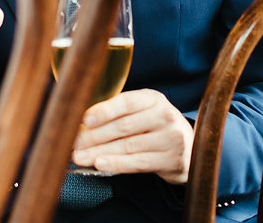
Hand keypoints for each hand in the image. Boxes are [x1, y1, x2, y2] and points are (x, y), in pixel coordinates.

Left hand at [71, 89, 194, 183]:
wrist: (189, 148)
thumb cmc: (154, 126)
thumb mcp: (143, 111)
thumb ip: (118, 113)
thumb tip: (82, 122)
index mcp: (153, 99)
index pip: (127, 102)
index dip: (105, 110)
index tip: (84, 119)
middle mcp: (165, 115)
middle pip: (123, 127)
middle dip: (94, 136)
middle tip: (73, 143)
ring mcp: (170, 138)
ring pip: (128, 146)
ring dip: (100, 152)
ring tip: (79, 157)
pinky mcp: (171, 160)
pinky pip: (138, 163)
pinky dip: (117, 164)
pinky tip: (100, 164)